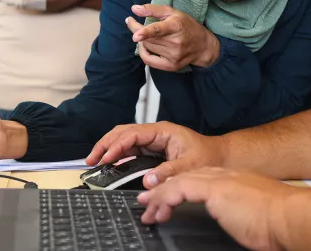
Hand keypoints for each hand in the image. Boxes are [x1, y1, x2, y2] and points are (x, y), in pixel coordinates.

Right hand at [85, 121, 226, 187]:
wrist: (219, 156)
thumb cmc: (208, 155)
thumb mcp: (190, 165)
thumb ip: (168, 172)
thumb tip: (148, 180)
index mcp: (163, 131)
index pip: (133, 134)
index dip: (117, 145)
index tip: (105, 158)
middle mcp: (155, 133)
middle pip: (123, 133)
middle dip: (106, 144)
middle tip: (91, 158)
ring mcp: (153, 141)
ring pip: (124, 140)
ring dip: (109, 149)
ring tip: (95, 161)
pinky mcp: (152, 150)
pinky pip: (130, 150)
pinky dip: (118, 156)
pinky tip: (109, 164)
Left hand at [126, 4, 220, 70]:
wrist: (203, 46)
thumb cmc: (187, 26)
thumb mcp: (173, 13)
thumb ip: (153, 10)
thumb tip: (134, 9)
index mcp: (176, 26)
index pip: (159, 30)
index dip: (146, 32)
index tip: (135, 35)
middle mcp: (175, 42)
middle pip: (148, 39)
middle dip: (136, 30)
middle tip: (133, 23)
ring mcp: (173, 56)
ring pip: (147, 47)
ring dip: (143, 40)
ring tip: (148, 34)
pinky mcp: (171, 66)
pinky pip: (149, 60)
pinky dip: (143, 52)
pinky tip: (145, 46)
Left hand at [137, 168, 295, 250]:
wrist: (290, 217)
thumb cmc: (279, 223)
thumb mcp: (252, 216)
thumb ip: (239, 214)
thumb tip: (235, 225)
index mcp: (236, 181)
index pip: (202, 180)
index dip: (182, 189)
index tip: (170, 201)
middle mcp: (226, 176)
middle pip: (187, 177)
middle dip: (165, 190)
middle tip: (150, 203)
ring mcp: (219, 180)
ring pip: (179, 181)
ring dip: (160, 196)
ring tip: (148, 210)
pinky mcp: (214, 189)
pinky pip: (179, 188)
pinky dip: (164, 197)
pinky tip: (157, 209)